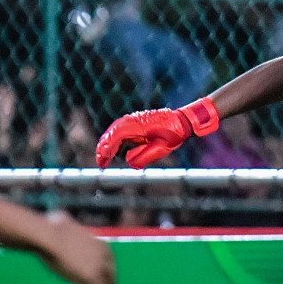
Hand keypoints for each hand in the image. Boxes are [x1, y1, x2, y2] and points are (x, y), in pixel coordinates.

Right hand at [37, 211, 116, 283]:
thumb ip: (68, 224)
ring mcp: (98, 269)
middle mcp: (104, 257)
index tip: (97, 276)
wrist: (49, 236)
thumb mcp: (65, 221)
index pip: (110, 262)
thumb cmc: (51, 227)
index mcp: (101, 245)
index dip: (104, 271)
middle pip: (111, 278)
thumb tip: (58, 218)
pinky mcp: (89, 279)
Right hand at [95, 98, 218, 168]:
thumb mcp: (162, 148)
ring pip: (114, 131)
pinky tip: (111, 150)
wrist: (181, 120)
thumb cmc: (174, 133)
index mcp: (139, 125)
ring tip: (102, 159)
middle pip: (112, 132)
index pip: (117, 135)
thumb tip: (129, 163)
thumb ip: (145, 156)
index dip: (108, 148)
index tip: (103, 160)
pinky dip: (113, 140)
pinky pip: (119, 130)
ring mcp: (133, 119)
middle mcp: (133, 120)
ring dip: (106, 144)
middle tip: (100, 163)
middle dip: (104, 148)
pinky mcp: (134, 122)